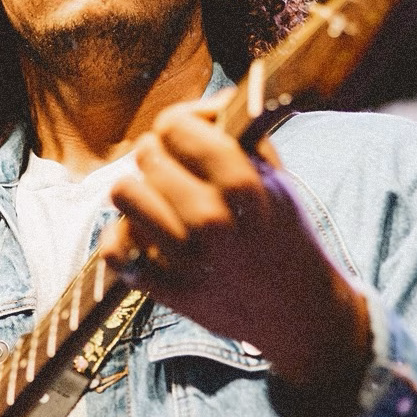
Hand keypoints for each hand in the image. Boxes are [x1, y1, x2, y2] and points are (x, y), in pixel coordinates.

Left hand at [98, 99, 371, 403]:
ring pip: (123, 193)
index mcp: (242, 186)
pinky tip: (145, 236)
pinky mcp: (166, 291)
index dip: (179, 126)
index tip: (189, 138)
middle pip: (146, 154)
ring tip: (160, 201)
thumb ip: (241, 136)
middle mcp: (210, 221)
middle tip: (177, 173)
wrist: (300, 312)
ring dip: (140, 192)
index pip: (174, 125)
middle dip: (160, 156)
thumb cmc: (286, 237)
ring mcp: (185, 259)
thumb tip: (207, 103)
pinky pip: (115, 249)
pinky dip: (124, 238)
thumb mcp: (278, 180)